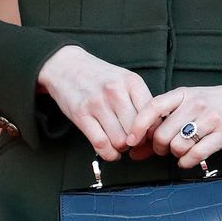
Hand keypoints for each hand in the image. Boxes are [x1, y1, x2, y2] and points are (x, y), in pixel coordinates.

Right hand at [37, 45, 153, 160]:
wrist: (67, 66)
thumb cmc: (100, 77)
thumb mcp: (124, 80)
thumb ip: (140, 101)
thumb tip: (154, 130)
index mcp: (132, 81)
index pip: (152, 116)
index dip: (152, 132)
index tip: (148, 137)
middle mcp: (116, 91)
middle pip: (137, 131)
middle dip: (137, 142)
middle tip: (132, 142)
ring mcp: (97, 103)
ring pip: (120, 141)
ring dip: (122, 149)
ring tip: (120, 144)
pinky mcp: (81, 115)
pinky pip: (101, 144)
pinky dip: (109, 154)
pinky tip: (110, 150)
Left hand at [126, 77, 221, 168]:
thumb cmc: (214, 103)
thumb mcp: (188, 105)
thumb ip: (163, 123)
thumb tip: (135, 151)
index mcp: (182, 94)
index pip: (152, 107)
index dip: (138, 126)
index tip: (131, 141)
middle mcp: (195, 104)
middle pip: (162, 134)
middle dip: (159, 147)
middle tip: (165, 148)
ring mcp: (210, 119)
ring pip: (177, 146)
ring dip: (175, 154)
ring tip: (181, 150)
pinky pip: (196, 155)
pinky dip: (187, 162)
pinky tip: (188, 159)